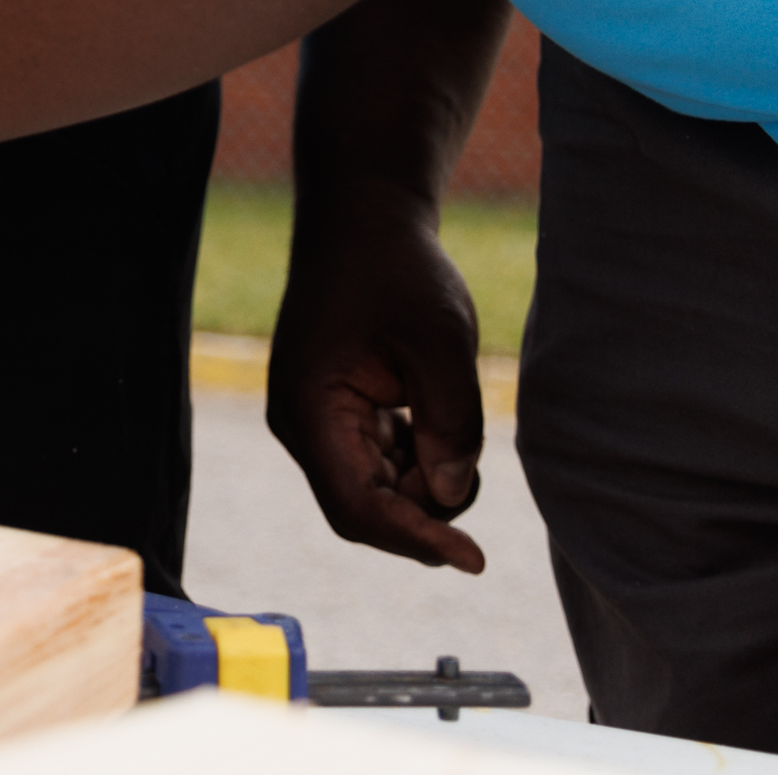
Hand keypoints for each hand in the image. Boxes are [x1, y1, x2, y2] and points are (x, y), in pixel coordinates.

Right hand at [265, 190, 488, 570]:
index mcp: (309, 410)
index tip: (476, 559)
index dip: (416, 539)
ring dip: (423, 478)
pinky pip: (378, 462)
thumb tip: (450, 494)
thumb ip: (451, 421)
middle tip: (471, 461)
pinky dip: (416, 456)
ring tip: (450, 413)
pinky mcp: (336, 414)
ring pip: (376, 488)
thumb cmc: (396, 270)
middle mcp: (302, 426)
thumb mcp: (439, 337)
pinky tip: (432, 408)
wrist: (363, 219)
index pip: (358, 507)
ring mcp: (316, 422)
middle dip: (424, 506)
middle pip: (367, 507)